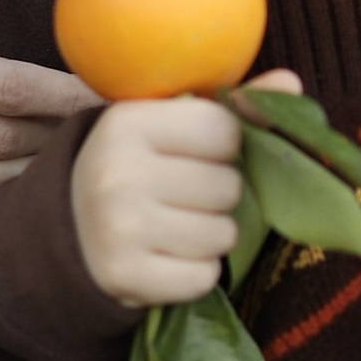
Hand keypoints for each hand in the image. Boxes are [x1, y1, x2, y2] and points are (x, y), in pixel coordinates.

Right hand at [70, 95, 248, 308]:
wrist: (69, 231)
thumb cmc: (135, 168)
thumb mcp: (168, 125)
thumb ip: (229, 105)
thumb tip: (290, 83)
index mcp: (127, 122)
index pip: (224, 130)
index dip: (224, 147)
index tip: (196, 155)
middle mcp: (119, 172)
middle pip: (228, 185)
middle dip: (219, 196)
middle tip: (184, 197)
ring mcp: (119, 228)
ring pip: (222, 235)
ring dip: (212, 237)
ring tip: (177, 228)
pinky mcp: (126, 277)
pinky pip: (204, 277)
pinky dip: (197, 273)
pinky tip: (169, 258)